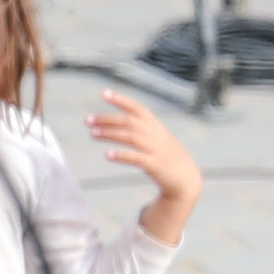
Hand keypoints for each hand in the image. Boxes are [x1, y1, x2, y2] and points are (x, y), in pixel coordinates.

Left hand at [88, 86, 202, 235]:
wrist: (186, 179)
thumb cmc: (167, 158)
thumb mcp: (157, 139)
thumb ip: (140, 130)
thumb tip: (115, 123)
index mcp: (156, 126)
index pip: (137, 108)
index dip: (121, 100)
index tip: (104, 93)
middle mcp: (156, 135)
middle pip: (129, 122)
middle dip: (107, 119)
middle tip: (87, 120)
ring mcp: (156, 150)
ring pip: (130, 137)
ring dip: (110, 134)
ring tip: (93, 134)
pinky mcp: (156, 166)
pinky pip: (137, 158)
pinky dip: (122, 155)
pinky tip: (108, 155)